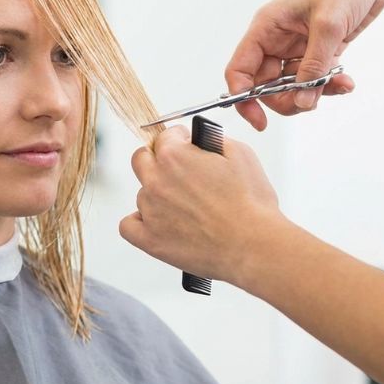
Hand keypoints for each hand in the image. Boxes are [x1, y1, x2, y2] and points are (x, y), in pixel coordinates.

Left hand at [119, 125, 283, 284]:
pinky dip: (139, 224)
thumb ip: (211, 140)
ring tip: (186, 209)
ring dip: (157, 196)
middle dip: (157, 160)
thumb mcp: (240, 154)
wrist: (254, 246)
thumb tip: (198, 140)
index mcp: (174, 156)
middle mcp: (156, 180)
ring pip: (142, 194)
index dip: (178, 140)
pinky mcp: (149, 239)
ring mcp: (150, 211)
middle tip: (178, 173)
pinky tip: (158, 224)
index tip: (185, 147)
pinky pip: (128, 226)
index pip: (164, 136)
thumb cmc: (251, 204)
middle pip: (141, 160)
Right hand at [226, 0, 383, 129]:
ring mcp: (297, 47)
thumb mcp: (327, 25)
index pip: (240, 70)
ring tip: (338, 85)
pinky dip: (328, 85)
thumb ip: (313, 67)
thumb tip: (302, 101)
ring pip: (291, 86)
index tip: (259, 120)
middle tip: (311, 101)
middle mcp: (276, 40)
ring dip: (313, 93)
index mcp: (266, 27)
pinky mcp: (318, 50)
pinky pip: (314, 78)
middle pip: (265, 86)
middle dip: (287, 98)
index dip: (243, 98)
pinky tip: (345, 81)